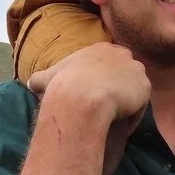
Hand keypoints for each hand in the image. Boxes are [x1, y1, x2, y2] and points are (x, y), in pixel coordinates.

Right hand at [29, 43, 151, 129]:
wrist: (83, 96)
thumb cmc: (63, 84)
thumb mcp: (46, 78)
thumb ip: (40, 78)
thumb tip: (29, 83)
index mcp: (101, 49)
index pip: (107, 61)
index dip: (103, 78)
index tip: (95, 94)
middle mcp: (122, 54)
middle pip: (124, 72)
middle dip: (117, 87)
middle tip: (106, 107)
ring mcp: (136, 69)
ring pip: (133, 88)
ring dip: (126, 101)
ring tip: (114, 119)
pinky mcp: (145, 86)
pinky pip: (140, 104)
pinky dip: (132, 115)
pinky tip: (121, 125)